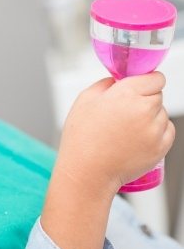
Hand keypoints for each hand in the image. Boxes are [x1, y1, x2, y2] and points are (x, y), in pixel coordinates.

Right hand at [56, 71, 174, 196]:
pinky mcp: (161, 148)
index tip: (138, 86)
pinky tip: (136, 138)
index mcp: (126, 94)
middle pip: (157, 95)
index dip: (145, 81)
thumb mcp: (85, 99)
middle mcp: (144, 110)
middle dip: (144, 99)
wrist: (88, 171)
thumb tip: (118, 80)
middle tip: (124, 111)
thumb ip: (106, 84)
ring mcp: (155, 130)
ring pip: (162, 113)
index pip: (155, 78)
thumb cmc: (82, 137)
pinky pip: (167, 131)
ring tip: (127, 128)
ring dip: (150, 116)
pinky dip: (156, 132)